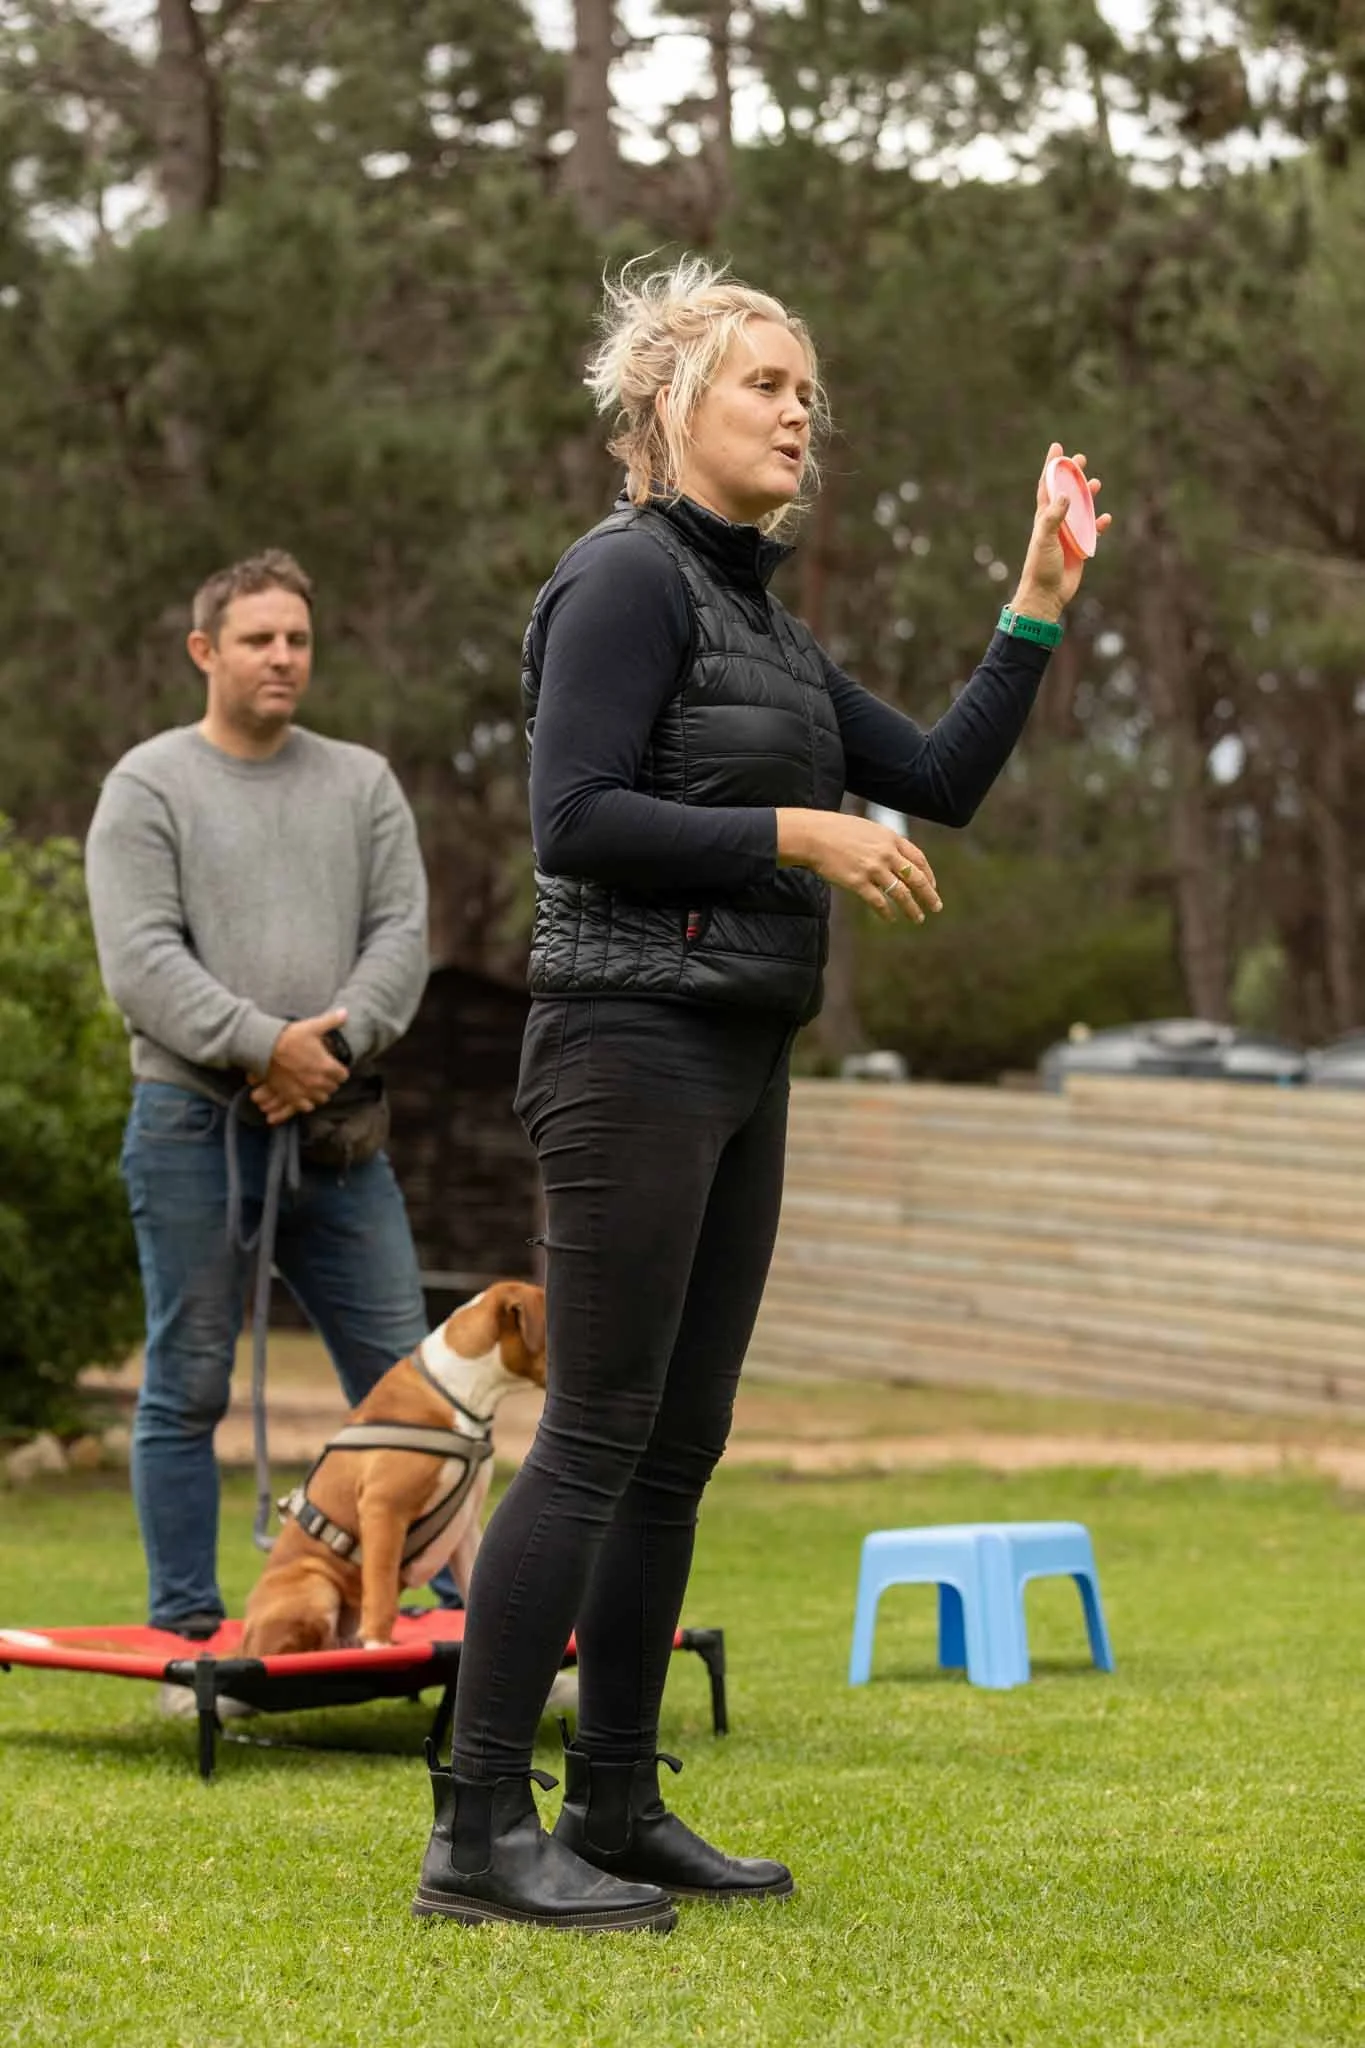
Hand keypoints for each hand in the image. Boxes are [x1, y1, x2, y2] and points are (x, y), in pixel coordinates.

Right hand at [249, 1007, 349, 1123]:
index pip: (343, 1075)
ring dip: (320, 1092)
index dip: (339, 1070)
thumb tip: (346, 1013)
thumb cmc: (289, 1037)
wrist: (264, 1049)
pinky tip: (304, 1094)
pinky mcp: (292, 1097)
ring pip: (321, 1098)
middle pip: (333, 1088)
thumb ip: (332, 1021)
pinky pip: (306, 1107)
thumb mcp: (312, 1026)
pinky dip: (307, 1102)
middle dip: (330, 1081)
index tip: (334, 1066)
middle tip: (324, 1074)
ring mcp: (305, 1091)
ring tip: (315, 1084)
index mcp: (326, 1066)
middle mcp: (318, 1082)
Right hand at [776, 809, 941, 923]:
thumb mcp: (867, 829)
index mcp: (890, 838)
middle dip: (928, 894)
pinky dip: (887, 912)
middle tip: (936, 907)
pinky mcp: (858, 882)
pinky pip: (878, 902)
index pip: (918, 858)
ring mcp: (873, 868)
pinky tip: (890, 918)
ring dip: (912, 908)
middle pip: (915, 877)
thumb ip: (883, 843)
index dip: (928, 874)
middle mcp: (886, 853)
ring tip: (918, 918)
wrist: (812, 835)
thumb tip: (895, 859)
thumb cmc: (836, 831)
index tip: (932, 886)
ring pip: (900, 893)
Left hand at [1008, 442, 1111, 622]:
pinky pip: (1092, 532)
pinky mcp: (1079, 548)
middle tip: (1080, 459)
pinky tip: (1106, 518)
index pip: (1047, 485)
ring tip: (1095, 482)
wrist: (1046, 595)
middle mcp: (1056, 523)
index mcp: (1044, 517)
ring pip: (1080, 509)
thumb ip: (1054, 517)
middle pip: (1065, 493)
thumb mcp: (1045, 539)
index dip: (1052, 467)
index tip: (1058, 448)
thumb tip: (1065, 494)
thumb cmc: (1040, 567)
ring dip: (1087, 496)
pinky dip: (1099, 524)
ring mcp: (1068, 535)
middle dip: (1072, 476)